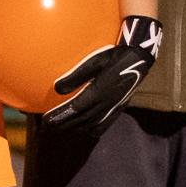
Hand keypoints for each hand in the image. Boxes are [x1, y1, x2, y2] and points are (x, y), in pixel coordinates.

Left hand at [46, 15, 160, 134]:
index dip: (60, 117)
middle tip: (47, 128)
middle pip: (81, 120)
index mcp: (99, 91)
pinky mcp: (120, 107)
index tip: (46, 121)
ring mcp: (114, 107)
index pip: (75, 109)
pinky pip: (105, 124)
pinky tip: (86, 130)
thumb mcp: (94, 61)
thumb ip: (76, 75)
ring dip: (75, 129)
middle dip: (63, 125)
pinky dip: (93, 130)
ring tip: (61, 129)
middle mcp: (106, 103)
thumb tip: (56, 88)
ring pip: (92, 124)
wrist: (139, 59)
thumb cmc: (114, 56)